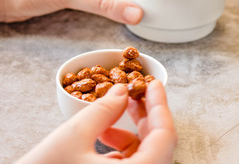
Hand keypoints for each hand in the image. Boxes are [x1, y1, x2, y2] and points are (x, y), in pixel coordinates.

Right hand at [15, 81, 176, 163]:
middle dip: (145, 116)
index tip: (154, 84)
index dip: (160, 105)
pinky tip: (103, 137)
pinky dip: (122, 149)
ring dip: (130, 132)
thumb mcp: (73, 137)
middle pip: (157, 144)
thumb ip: (103, 110)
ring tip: (109, 117)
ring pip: (145, 155)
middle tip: (134, 92)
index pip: (165, 136)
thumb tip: (121, 91)